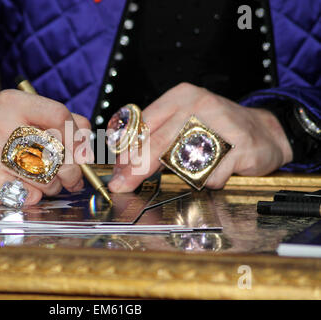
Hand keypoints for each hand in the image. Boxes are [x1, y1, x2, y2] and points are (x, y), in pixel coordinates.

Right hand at [0, 89, 91, 205]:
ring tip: (41, 179)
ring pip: (48, 179)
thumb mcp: (25, 114)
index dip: (78, 137)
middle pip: (58, 152)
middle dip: (72, 169)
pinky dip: (35, 197)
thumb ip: (62, 122)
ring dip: (53, 186)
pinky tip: (23, 187)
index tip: (82, 152)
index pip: (60, 116)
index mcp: (11, 103)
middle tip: (72, 176)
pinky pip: (31, 197)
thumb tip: (88, 143)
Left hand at [108, 83, 292, 191]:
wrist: (264, 131)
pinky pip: (210, 176)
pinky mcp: (239, 147)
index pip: (145, 124)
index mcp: (181, 96)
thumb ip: (158, 135)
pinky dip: (208, 181)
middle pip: (158, 144)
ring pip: (182, 161)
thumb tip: (127, 163)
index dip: (128, 150)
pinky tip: (217, 170)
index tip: (118, 169)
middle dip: (136, 169)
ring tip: (193, 169)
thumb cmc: (218, 127)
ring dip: (181, 174)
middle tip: (123, 185)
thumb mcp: (184, 119)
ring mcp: (220, 125)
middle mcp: (199, 106)